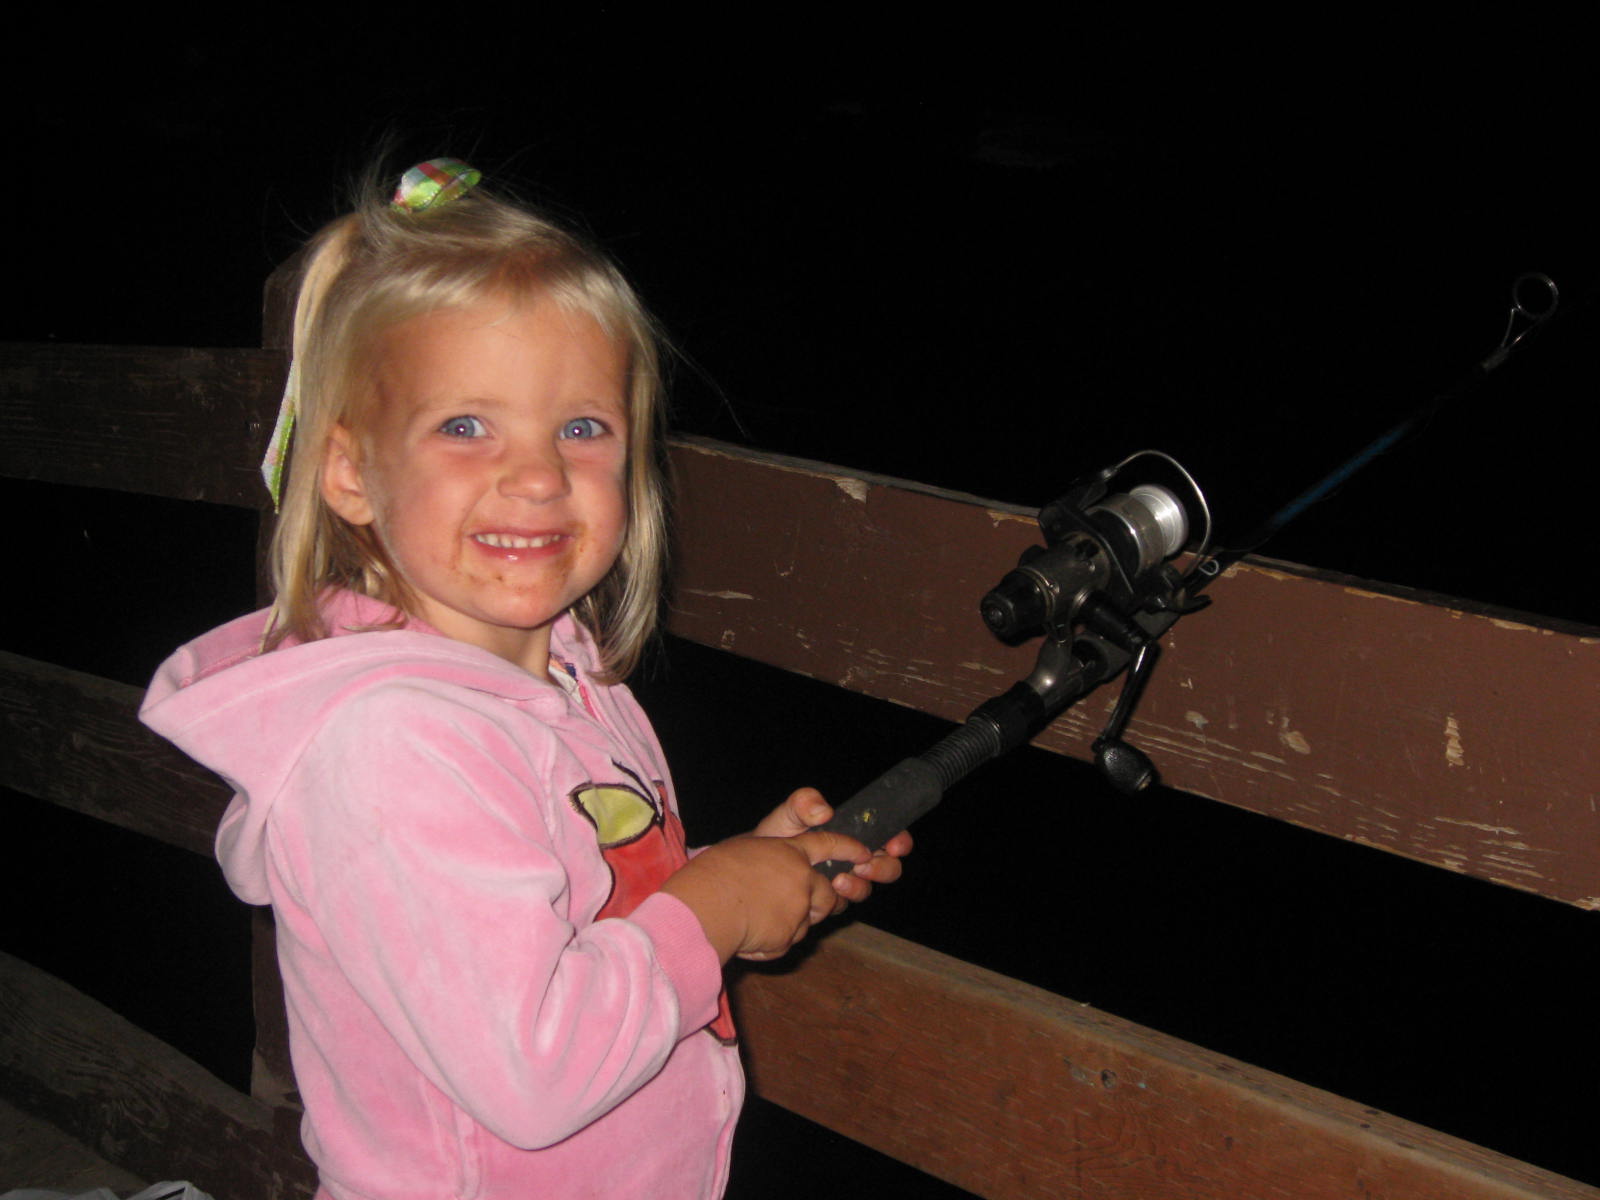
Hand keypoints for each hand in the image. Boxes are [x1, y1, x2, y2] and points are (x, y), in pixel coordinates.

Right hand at [661, 829, 873, 962]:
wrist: (702, 907)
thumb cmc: (712, 874)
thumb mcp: (743, 849)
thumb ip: (771, 855)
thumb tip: (782, 863)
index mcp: (787, 850)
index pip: (826, 844)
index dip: (847, 849)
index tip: (864, 855)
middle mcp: (800, 877)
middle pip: (828, 892)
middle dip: (821, 901)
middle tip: (795, 904)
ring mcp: (798, 907)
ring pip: (811, 919)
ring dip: (796, 921)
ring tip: (764, 919)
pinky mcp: (790, 935)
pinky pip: (789, 941)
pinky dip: (774, 942)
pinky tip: (750, 935)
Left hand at [753, 787, 912, 904]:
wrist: (750, 869)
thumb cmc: (773, 839)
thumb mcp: (787, 816)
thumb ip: (802, 804)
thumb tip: (825, 811)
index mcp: (851, 835)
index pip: (888, 836)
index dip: (899, 841)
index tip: (894, 845)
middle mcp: (852, 860)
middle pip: (888, 867)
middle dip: (883, 868)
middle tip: (864, 866)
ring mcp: (842, 882)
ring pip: (867, 888)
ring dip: (859, 886)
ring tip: (839, 880)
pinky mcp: (828, 902)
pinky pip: (843, 904)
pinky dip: (838, 899)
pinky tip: (825, 891)